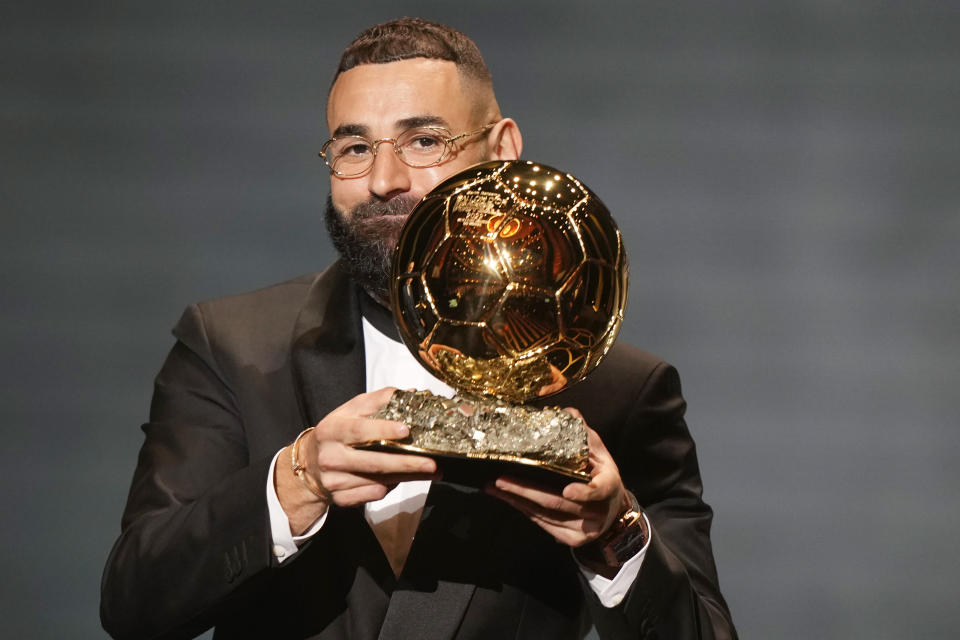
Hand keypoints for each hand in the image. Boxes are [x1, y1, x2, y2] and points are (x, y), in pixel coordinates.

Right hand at [276, 387, 437, 532]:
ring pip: (378, 482)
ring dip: (407, 477)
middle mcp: (331, 457)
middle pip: (373, 462)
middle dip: (406, 464)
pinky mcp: (341, 499)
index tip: (407, 430)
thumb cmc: (337, 433)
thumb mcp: (350, 411)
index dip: (383, 430)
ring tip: (430, 472)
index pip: (359, 430)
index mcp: (332, 430)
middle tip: (432, 464)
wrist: (309, 464)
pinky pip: (374, 494)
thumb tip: (410, 394)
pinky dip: (391, 487)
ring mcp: (334, 481)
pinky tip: (402, 478)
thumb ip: (378, 401)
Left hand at [484, 409, 630, 548]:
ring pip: (546, 515)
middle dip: (525, 491)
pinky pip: (544, 523)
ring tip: (495, 488)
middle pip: (558, 502)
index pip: (597, 491)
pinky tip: (508, 499)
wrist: (612, 511)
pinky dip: (525, 510)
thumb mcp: (599, 453)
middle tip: (501, 480)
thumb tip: (567, 413)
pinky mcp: (573, 540)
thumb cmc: (601, 475)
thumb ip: (583, 434)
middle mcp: (597, 512)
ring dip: (518, 501)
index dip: (583, 492)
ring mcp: (585, 530)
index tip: (567, 490)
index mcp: (608, 486)